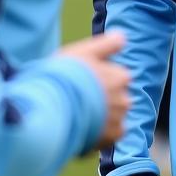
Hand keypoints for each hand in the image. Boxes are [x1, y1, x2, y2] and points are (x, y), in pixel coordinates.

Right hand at [58, 31, 130, 148]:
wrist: (50, 109)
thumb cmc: (65, 76)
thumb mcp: (85, 51)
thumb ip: (108, 44)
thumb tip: (124, 37)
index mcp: (121, 76)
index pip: (117, 76)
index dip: (99, 79)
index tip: (82, 81)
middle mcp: (125, 97)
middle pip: (115, 97)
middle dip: (102, 99)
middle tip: (78, 99)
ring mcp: (119, 118)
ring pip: (113, 116)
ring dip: (101, 117)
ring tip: (77, 114)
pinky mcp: (112, 137)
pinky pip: (110, 135)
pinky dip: (101, 133)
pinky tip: (83, 127)